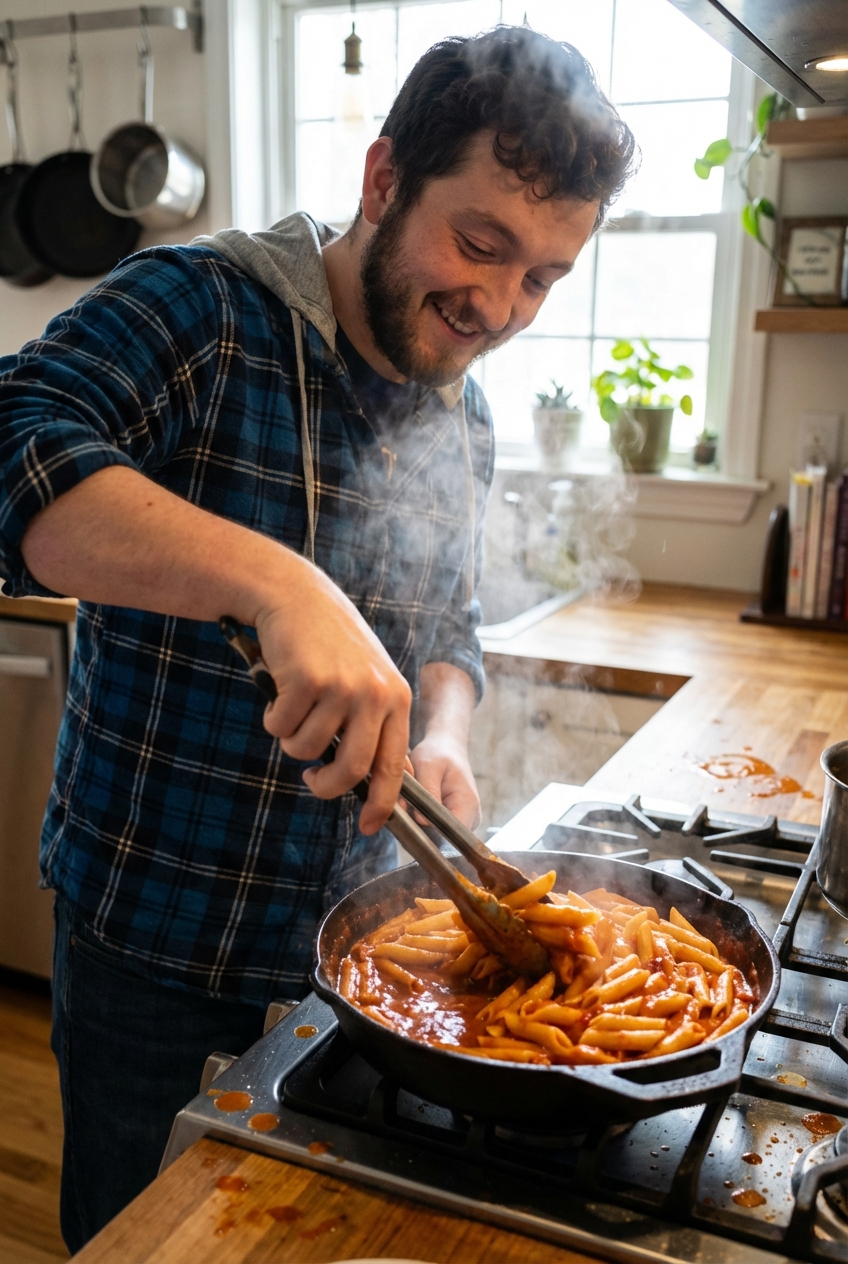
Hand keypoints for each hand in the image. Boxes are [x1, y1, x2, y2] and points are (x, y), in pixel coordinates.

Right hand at [255, 558, 410, 834]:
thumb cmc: (328, 643)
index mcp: (396, 697)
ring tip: (292, 710)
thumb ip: (374, 723)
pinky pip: (281, 727)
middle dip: (325, 787)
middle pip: (350, 770)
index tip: (369, 827)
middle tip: (311, 782)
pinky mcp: (307, 680)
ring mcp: (342, 686)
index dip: (381, 804)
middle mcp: (375, 693)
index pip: (393, 766)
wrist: (295, 595)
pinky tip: (278, 689)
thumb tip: (378, 780)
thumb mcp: (366, 679)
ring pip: (307, 750)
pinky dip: (272, 718)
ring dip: (291, 740)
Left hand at [409, 733, 480, 831]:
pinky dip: (421, 819)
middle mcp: (470, 818)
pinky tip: (414, 804)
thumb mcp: (429, 766)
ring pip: (436, 834)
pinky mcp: (453, 821)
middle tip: (404, 806)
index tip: (409, 819)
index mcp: (468, 805)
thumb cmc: (438, 753)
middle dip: (419, 826)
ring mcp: (463, 821)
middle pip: (443, 838)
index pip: (451, 835)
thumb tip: (423, 821)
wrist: (446, 747)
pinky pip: (435, 828)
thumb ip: (428, 793)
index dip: (429, 833)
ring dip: (418, 822)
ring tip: (410, 801)